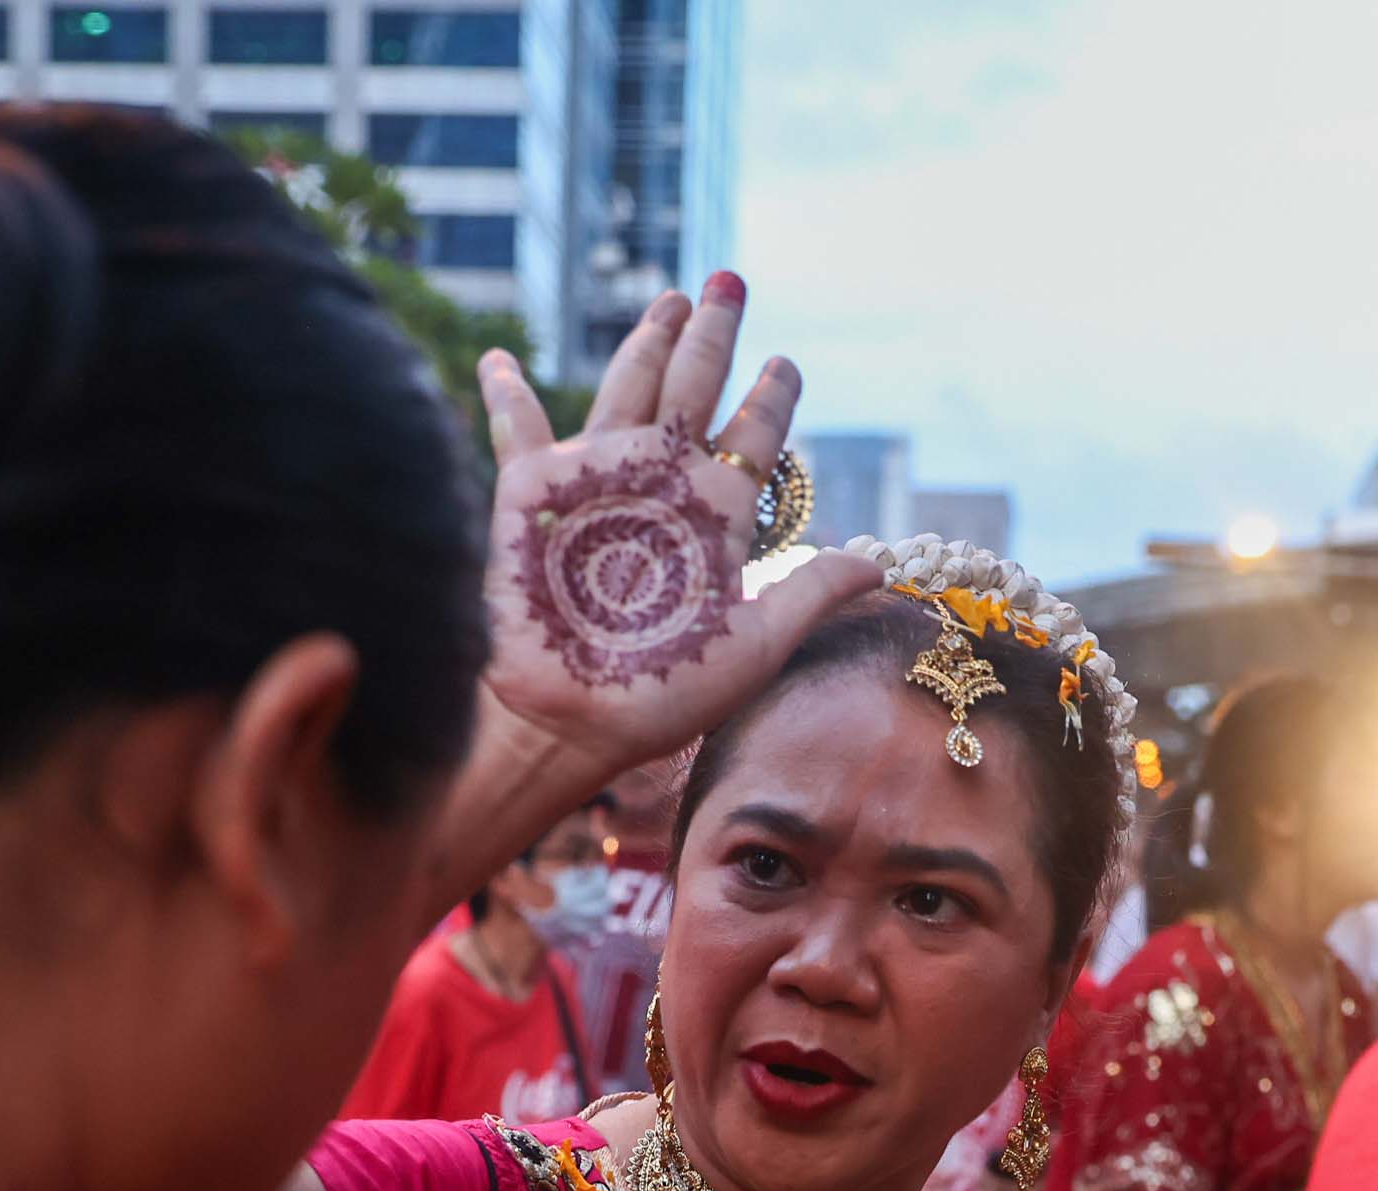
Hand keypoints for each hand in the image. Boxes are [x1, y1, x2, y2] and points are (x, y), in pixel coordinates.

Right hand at [467, 275, 880, 794]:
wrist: (569, 721)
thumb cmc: (662, 694)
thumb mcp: (755, 645)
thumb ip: (809, 594)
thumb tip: (880, 569)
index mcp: (714, 515)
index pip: (752, 437)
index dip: (771, 396)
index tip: (785, 362)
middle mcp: (659, 485)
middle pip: (692, 388)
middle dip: (712, 335)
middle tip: (729, 284)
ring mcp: (597, 480)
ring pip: (628, 387)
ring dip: (647, 341)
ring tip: (670, 300)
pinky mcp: (532, 491)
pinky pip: (518, 427)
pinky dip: (505, 391)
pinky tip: (498, 359)